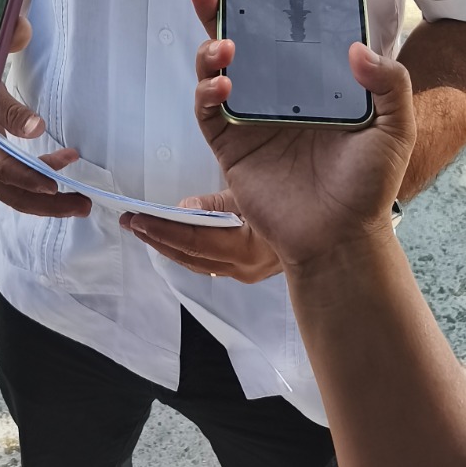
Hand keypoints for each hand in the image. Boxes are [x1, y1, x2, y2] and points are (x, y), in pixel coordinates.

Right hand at [0, 79, 90, 217]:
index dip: (29, 179)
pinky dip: (39, 189)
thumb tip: (37, 128)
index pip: (4, 170)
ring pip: (19, 197)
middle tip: (84, 205)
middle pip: (16, 195)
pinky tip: (60, 181)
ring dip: (50, 202)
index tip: (54, 186)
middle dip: (51, 204)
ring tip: (80, 202)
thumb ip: (11, 112)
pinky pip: (17, 189)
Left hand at [120, 192, 282, 282]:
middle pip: (189, 256)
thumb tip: (184, 210)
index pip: (193, 242)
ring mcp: (244, 270)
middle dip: (158, 238)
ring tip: (143, 229)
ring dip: (168, 244)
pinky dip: (186, 248)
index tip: (138, 219)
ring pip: (197, 261)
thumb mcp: (251, 196)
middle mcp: (243, 266)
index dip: (163, 230)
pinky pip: (208, 261)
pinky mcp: (246, 267)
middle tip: (130, 222)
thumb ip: (216, 205)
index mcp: (245, 247)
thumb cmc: (296, 201)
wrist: (335, 233)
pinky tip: (172, 239)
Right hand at [189, 0, 414, 268]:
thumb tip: (355, 48)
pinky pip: (207, 111)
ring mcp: (248, 116)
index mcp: (308, 82)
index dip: (264, 3)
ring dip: (210, 50)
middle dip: (216, 12)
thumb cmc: (369, 186)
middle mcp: (274, 92)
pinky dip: (206, 91)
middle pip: (238, 40)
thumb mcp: (395, 129)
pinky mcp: (229, 145)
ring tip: (225, 46)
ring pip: (215, 69)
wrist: (341, 241)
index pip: (282, 32)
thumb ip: (389, 84)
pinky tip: (222, 84)